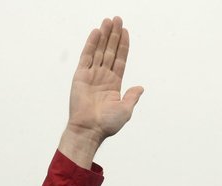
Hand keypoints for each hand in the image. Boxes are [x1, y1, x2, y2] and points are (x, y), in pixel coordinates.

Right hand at [59, 16, 142, 167]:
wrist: (89, 129)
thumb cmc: (107, 124)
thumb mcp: (125, 110)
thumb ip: (132, 97)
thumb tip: (140, 88)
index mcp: (114, 84)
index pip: (120, 60)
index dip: (123, 46)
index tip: (126, 31)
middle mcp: (103, 77)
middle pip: (110, 51)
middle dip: (114, 35)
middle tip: (117, 19)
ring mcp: (92, 75)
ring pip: (99, 50)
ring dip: (104, 35)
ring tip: (108, 21)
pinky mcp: (81, 75)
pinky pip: (87, 56)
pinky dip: (91, 43)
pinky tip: (97, 32)